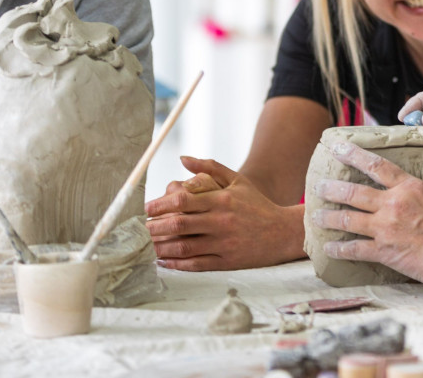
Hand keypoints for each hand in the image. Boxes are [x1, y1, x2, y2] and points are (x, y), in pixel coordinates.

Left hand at [145, 156, 302, 269]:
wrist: (283, 232)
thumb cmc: (258, 204)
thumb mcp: (237, 181)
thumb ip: (209, 168)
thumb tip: (182, 158)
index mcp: (222, 199)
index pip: (183, 201)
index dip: (159, 205)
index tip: (146, 208)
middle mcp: (221, 221)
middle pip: (179, 224)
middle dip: (154, 227)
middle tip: (139, 229)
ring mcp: (224, 243)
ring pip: (184, 246)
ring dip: (161, 247)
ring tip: (145, 245)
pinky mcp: (227, 261)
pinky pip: (196, 264)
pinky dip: (176, 264)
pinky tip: (163, 260)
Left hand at [310, 142, 422, 287]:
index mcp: (409, 187)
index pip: (375, 165)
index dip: (353, 154)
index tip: (337, 147)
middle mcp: (393, 204)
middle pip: (353, 193)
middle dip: (331, 189)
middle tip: (317, 186)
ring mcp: (386, 228)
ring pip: (347, 220)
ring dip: (328, 218)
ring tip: (315, 216)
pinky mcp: (384, 251)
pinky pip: (354, 249)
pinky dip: (338, 249)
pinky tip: (329, 248)